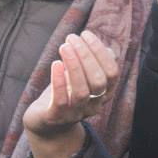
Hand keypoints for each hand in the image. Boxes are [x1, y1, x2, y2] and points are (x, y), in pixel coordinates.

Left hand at [23, 31, 118, 157]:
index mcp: (104, 94)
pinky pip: (61, 101)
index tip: (85, 34)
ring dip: (74, 66)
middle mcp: (94, 105)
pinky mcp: (56, 118)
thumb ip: (94, 64)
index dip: (100, 51)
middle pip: (99, 81)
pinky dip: (59, 81)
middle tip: (71, 38)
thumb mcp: (81, 77)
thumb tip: (108, 50)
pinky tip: (55, 64)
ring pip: (81, 92)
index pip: (112, 72)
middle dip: (86, 56)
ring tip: (64, 47)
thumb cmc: (65, 93)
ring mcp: (76, 114)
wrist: (46, 123)